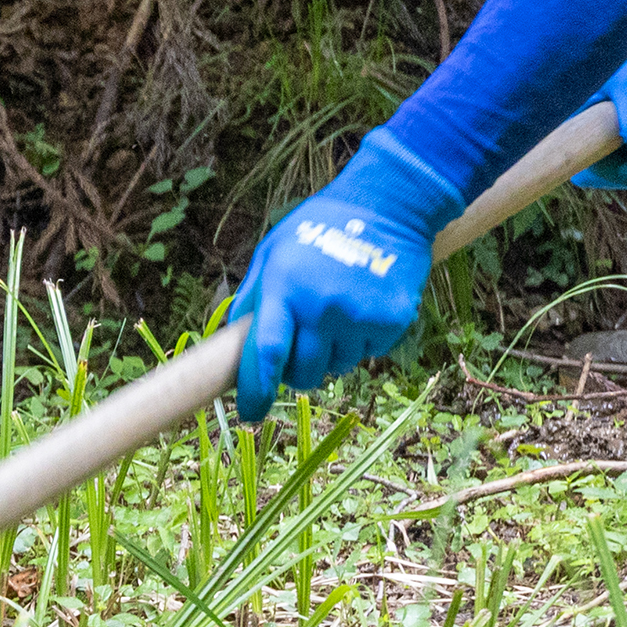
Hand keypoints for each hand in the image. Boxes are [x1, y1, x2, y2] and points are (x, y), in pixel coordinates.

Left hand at [230, 129, 465, 422]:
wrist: (386, 211)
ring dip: (329, 356)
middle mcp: (322, 307)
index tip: (249, 414)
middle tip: (297, 354)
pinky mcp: (391, 323)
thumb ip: (254, 297)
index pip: (268, 352)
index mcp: (285, 288)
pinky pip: (367, 353)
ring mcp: (360, 317)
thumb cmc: (317, 229)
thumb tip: (235, 341)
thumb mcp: (273, 253)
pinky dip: (359, 343)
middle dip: (295, 374)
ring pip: (336, 368)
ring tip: (333, 317)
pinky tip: (359, 310)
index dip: (257, 388)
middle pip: (303, 372)